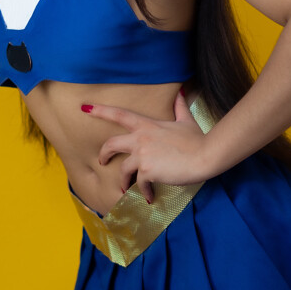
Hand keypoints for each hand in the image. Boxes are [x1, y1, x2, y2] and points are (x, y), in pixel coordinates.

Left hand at [84, 90, 210, 203]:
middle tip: (102, 162)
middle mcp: (141, 138)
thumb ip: (179, 107)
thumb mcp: (186, 121)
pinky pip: (139, 184)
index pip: (119, 114)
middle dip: (104, 155)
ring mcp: (142, 155)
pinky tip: (150, 197)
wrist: (205, 155)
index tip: (84, 107)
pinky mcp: (147, 170)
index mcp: (147, 126)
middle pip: (111, 144)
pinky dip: (144, 192)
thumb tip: (181, 92)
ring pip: (122, 170)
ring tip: (127, 188)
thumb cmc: (197, 139)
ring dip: (123, 181)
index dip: (100, 110)